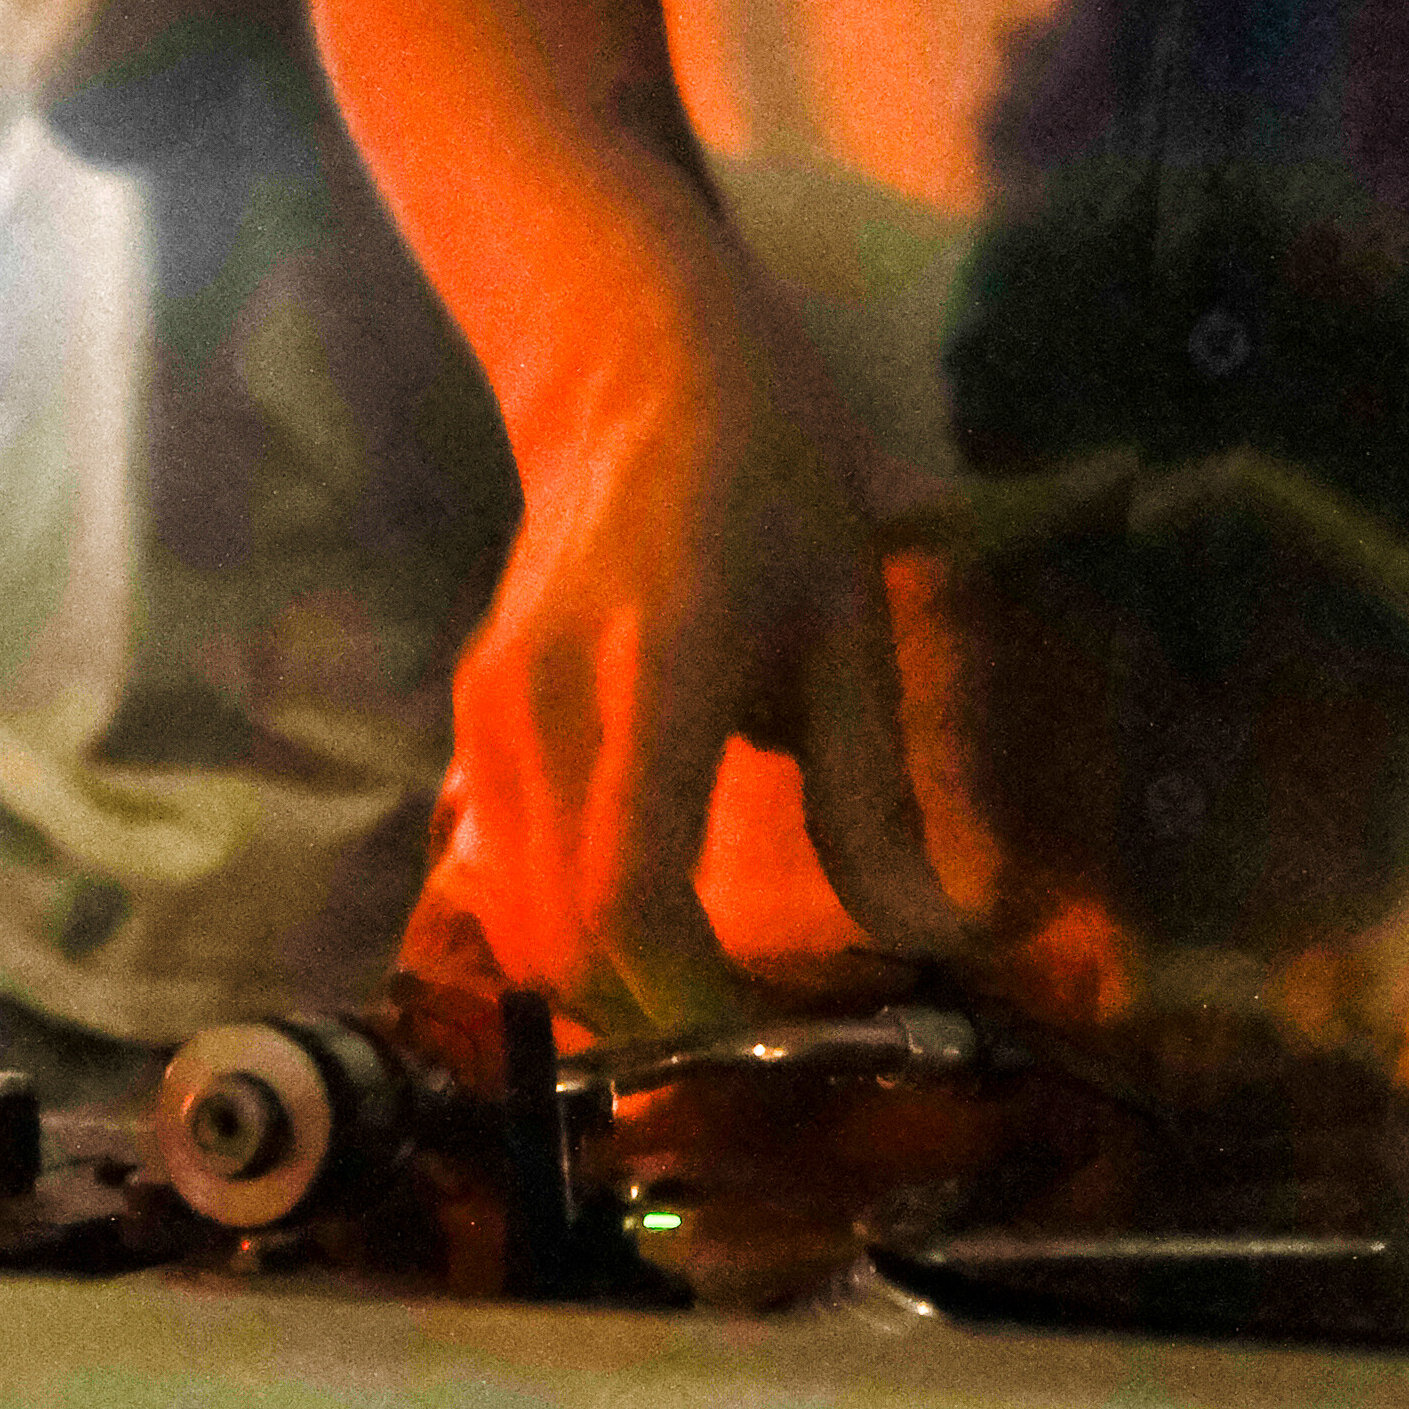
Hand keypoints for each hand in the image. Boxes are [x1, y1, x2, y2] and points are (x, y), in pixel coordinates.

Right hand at [445, 246, 970, 1038]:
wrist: (632, 369)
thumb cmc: (768, 480)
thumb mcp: (850, 627)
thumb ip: (872, 799)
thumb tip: (939, 943)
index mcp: (651, 676)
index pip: (630, 898)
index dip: (699, 1004)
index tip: (787, 1037)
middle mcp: (541, 708)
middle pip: (561, 942)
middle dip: (659, 1023)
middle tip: (766, 1039)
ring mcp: (487, 718)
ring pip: (516, 925)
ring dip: (607, 990)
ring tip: (717, 992)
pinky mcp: (469, 725)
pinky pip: (498, 875)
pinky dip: (566, 933)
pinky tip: (652, 928)